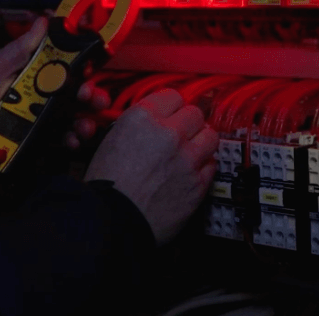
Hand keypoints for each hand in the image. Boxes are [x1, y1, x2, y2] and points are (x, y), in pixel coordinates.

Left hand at [0, 17, 110, 140]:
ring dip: (87, 121)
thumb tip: (43, 19)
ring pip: (75, 117)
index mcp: (38, 72)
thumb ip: (21, 47)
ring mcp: (44, 117)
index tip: (94, 65)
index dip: (85, 66)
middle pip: (78, 93)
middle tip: (93, 98)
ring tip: (85, 126)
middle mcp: (46, 94)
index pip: (68, 67)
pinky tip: (72, 140)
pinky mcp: (40, 137)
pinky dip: (72, 140)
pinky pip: (62, 138)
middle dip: (92, 95)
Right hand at [84, 89, 217, 245]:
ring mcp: (188, 158)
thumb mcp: (111, 141)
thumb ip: (137, 126)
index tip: (170, 114)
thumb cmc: (106, 186)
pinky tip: (190, 173)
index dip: (171, 107)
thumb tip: (154, 123)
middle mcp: (169, 133)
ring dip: (200, 141)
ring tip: (190, 151)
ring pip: (210, 135)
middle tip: (180, 134)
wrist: (113, 223)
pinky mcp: (199, 183)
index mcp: (142, 118)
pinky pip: (212, 164)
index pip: (172, 96)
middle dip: (187, 123)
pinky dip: (203, 166)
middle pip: (194, 113)